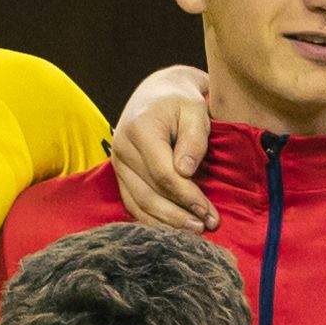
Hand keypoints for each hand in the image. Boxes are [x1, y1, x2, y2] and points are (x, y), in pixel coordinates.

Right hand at [104, 65, 220, 234]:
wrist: (157, 94)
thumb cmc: (181, 101)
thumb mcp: (195, 109)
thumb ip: (193, 138)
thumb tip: (185, 170)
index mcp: (139, 129)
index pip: (163, 173)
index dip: (186, 196)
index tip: (207, 211)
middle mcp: (121, 148)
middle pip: (150, 193)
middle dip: (179, 214)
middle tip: (206, 227)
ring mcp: (117, 164)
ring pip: (139, 203)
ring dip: (167, 222)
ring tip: (194, 231)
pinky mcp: (120, 175)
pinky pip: (133, 203)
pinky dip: (152, 220)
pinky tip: (173, 229)